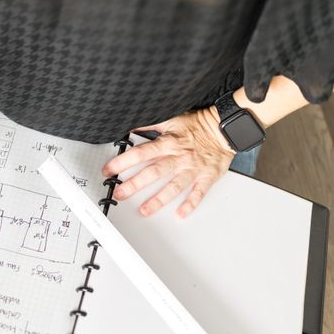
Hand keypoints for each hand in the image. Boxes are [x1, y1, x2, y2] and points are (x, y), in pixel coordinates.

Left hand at [102, 107, 235, 217]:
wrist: (225, 127)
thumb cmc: (198, 125)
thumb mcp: (171, 119)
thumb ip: (149, 124)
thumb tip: (130, 127)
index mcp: (168, 143)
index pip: (140, 153)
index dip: (122, 162)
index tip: (109, 170)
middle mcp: (178, 157)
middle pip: (153, 172)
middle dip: (134, 184)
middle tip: (119, 194)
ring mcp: (192, 168)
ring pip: (174, 186)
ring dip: (159, 200)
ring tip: (145, 210)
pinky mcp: (206, 176)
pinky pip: (198, 192)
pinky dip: (191, 204)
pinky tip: (181, 214)